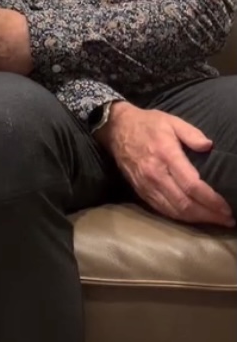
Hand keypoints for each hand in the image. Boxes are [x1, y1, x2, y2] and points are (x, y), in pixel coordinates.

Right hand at [97, 102, 233, 227]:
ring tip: (214, 220)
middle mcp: (155, 174)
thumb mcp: (171, 121)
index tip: (226, 207)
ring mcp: (146, 185)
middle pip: (184, 203)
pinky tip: (192, 217)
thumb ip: (191, 133)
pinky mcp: (140, 190)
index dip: (211, 200)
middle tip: (227, 219)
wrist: (116, 128)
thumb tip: (209, 146)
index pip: (192, 186)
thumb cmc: (147, 123)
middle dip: (208, 214)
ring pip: (173, 210)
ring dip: (195, 219)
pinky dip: (179, 217)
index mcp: (166, 156)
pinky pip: (161, 209)